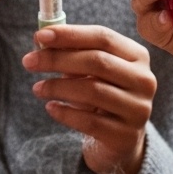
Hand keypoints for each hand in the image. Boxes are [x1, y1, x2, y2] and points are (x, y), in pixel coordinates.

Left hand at [22, 24, 155, 173]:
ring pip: (92, 90)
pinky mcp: (126, 136)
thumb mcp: (92, 70)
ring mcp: (138, 109)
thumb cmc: (101, 93)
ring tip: (38, 88)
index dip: (70, 34)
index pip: (103, 37)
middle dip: (57, 59)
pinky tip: (51, 108)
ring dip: (58, 87)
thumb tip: (41, 39)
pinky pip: (89, 121)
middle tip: (29, 61)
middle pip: (97, 61)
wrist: (119, 138)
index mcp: (136, 56)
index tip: (39, 36)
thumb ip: (72, 51)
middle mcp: (144, 80)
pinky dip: (65, 113)